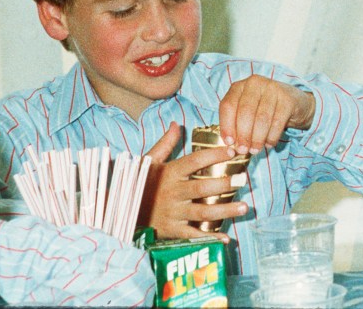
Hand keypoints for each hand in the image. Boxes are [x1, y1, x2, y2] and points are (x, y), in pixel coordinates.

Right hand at [139, 122, 248, 240]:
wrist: (117, 211)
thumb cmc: (135, 183)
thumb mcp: (147, 161)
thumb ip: (165, 144)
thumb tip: (176, 124)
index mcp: (169, 173)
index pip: (195, 161)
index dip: (214, 155)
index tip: (232, 151)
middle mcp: (173, 192)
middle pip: (202, 187)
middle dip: (224, 184)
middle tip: (243, 180)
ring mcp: (172, 212)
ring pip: (202, 211)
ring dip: (224, 210)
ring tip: (244, 206)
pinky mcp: (171, 230)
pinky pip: (192, 234)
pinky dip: (209, 237)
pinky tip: (225, 237)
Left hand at [218, 75, 315, 153]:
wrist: (294, 103)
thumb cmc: (264, 110)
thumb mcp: (247, 113)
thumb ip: (236, 125)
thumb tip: (230, 145)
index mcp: (240, 86)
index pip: (228, 105)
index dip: (226, 126)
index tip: (229, 142)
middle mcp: (255, 83)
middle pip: (245, 112)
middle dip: (243, 135)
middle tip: (243, 150)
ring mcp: (272, 89)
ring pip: (261, 118)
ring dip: (257, 138)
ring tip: (256, 150)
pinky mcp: (287, 99)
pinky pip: (277, 122)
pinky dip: (271, 136)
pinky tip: (269, 144)